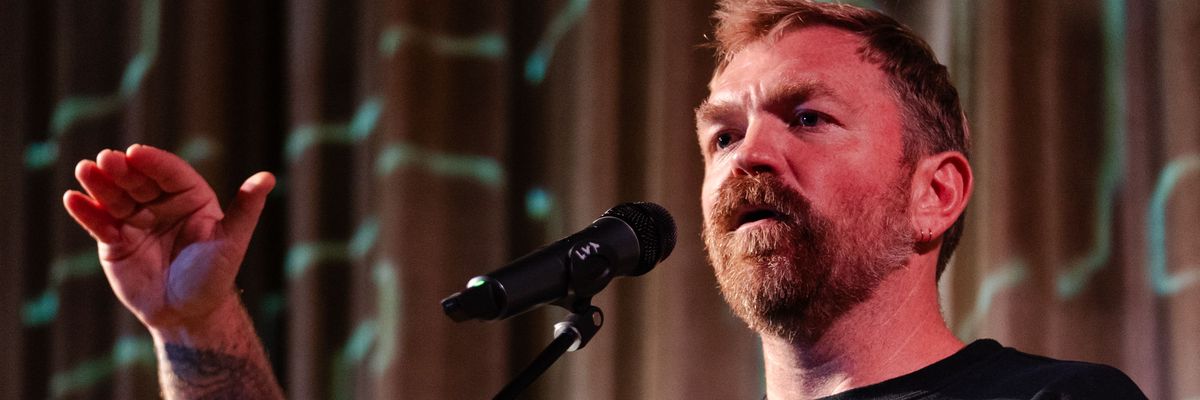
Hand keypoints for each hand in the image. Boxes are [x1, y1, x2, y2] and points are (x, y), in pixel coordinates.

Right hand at [63, 144, 274, 331]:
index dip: (153, 162)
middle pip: (139, 181)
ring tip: (84, 170)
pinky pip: (99, 223)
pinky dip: (86, 211)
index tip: (135, 153)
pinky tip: (72, 199)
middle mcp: (161, 204)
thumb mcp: (232, 241)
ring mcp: (136, 220)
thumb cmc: (215, 276)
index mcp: (191, 197)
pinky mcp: (115, 240)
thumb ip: (246, 208)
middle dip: (122, 170)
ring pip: (116, 197)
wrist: (187, 314)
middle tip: (105, 159)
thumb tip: (269, 177)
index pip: (170, 172)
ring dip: (99, 184)